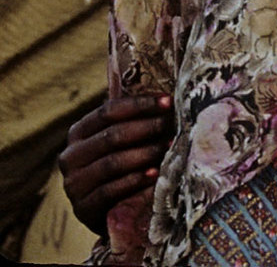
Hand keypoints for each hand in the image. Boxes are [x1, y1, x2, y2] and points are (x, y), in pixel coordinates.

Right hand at [58, 95, 173, 236]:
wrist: (111, 212)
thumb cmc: (122, 167)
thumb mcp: (122, 142)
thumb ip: (133, 120)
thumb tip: (166, 97)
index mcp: (78, 133)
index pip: (107, 112)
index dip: (140, 105)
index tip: (168, 101)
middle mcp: (70, 157)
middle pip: (112, 136)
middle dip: (147, 127)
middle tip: (173, 124)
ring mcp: (74, 184)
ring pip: (112, 163)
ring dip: (145, 153)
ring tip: (170, 146)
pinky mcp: (83, 208)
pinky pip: (110, 191)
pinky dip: (135, 180)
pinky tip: (155, 174)